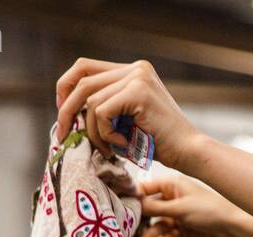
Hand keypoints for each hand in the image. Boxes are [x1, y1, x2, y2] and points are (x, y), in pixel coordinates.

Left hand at [55, 58, 199, 171]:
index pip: (85, 67)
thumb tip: (68, 112)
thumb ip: (105, 107)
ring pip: (91, 101)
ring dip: (94, 132)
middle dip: (67, 110)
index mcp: (133, 71)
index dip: (66, 86)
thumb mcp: (127, 120)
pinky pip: (101, 112)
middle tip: (63, 136)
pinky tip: (124, 144)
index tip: (63, 112)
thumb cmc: (160, 144)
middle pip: (82, 80)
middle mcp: (136, 68)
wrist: (190, 152)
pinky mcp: (138, 91)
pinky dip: (106, 134)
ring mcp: (138, 77)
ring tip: (110, 149)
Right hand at [137, 174, 252, 236]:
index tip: (118, 208)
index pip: (145, 189)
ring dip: (150, 235)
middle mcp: (174, 199)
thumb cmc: (210, 212)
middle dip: (139, 221)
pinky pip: (169, 236)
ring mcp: (179, 215)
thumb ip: (155, 208)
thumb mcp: (179, 209)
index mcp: (172, 185)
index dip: (132, 198)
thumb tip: (133, 205)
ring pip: (158, 225)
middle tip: (127, 232)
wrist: (234, 232)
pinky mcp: (184, 231)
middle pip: (149, 209)